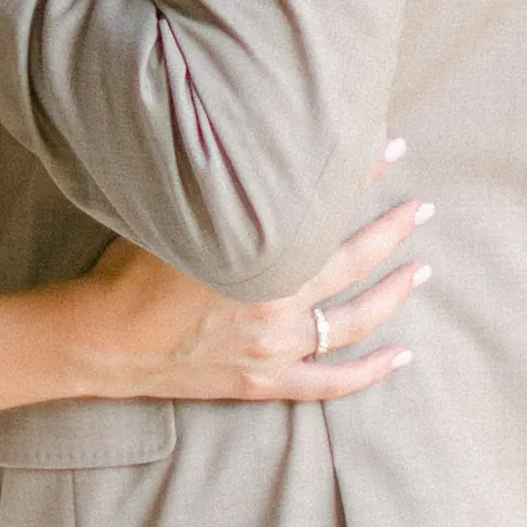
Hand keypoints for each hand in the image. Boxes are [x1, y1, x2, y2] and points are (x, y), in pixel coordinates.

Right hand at [64, 158, 428, 407]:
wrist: (104, 339)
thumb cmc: (132, 268)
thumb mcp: (178, 213)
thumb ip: (223, 188)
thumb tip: (250, 143)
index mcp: (260, 256)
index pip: (326, 207)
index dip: (361, 175)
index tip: (389, 148)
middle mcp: (277, 302)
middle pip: (353, 260)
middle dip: (392, 228)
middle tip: (421, 206)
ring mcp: (275, 348)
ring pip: (355, 320)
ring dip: (394, 294)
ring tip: (422, 269)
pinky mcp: (265, 381)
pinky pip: (332, 383)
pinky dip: (371, 372)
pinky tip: (402, 357)